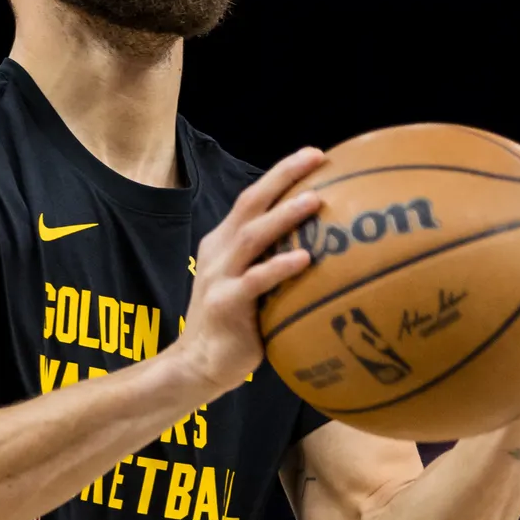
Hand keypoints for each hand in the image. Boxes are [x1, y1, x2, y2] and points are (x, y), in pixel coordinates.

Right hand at [168, 147, 326, 393]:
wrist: (197, 364)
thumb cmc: (234, 324)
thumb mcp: (248, 284)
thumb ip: (271, 262)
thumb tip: (322, 247)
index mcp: (224, 242)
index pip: (252, 198)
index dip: (281, 174)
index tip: (314, 155)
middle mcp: (220, 251)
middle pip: (251, 203)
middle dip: (283, 176)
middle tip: (317, 158)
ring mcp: (219, 276)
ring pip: (253, 236)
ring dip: (284, 215)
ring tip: (314, 200)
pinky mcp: (225, 304)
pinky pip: (256, 281)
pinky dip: (280, 267)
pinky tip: (305, 259)